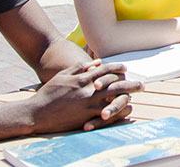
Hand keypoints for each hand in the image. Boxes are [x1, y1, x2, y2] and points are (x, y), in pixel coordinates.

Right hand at [28, 60, 142, 132]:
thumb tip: (95, 62)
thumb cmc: (48, 93)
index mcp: (82, 78)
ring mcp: (88, 104)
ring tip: (137, 100)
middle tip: (142, 85)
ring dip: (128, 98)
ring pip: (114, 99)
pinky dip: (118, 113)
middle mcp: (88, 90)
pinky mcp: (87, 116)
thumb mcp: (62, 76)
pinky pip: (107, 115)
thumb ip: (79, 67)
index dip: (117, 68)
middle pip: (115, 84)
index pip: (105, 70)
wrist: (37, 113)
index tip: (126, 68)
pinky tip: (126, 112)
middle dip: (130, 84)